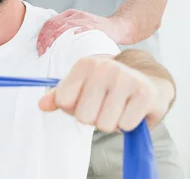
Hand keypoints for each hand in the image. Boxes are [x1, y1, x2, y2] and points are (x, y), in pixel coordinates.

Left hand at [36, 9, 122, 55]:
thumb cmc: (96, 30)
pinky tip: (69, 40)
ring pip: (64, 26)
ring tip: (48, 49)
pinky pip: (82, 28)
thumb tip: (51, 45)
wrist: (116, 26)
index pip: (51, 22)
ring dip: (54, 38)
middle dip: (45, 38)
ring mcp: (85, 19)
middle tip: (41, 51)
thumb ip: (67, 32)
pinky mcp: (94, 25)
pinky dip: (74, 33)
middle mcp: (76, 15)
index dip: (42, 34)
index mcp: (70, 14)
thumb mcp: (79, 26)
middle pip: (55, 24)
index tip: (39, 46)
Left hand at [38, 56, 171, 131]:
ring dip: (112, 123)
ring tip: (119, 109)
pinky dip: (128, 125)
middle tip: (106, 107)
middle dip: (94, 119)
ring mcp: (126, 78)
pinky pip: (125, 126)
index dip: (74, 108)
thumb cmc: (109, 89)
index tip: (86, 100)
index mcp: (85, 64)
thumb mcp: (82, 88)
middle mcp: (105, 67)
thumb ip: (59, 96)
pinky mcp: (145, 94)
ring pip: (104, 124)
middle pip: (83, 116)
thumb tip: (41, 105)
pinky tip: (133, 110)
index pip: (63, 101)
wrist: (149, 83)